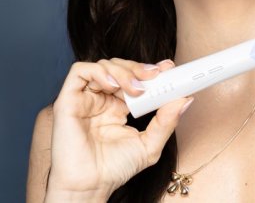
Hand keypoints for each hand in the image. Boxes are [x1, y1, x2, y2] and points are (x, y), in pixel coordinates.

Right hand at [46, 58, 192, 199]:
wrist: (90, 188)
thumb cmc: (114, 169)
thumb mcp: (150, 144)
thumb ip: (167, 121)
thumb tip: (185, 99)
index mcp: (120, 105)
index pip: (135, 77)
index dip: (150, 69)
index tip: (168, 68)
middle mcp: (103, 98)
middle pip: (120, 66)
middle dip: (139, 67)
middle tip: (154, 75)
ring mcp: (86, 97)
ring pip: (103, 65)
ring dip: (123, 70)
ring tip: (135, 89)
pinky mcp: (68, 99)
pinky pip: (79, 70)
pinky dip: (99, 72)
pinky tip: (112, 86)